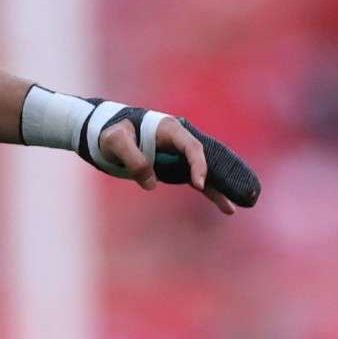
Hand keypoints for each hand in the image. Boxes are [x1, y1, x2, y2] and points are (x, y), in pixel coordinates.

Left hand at [100, 116, 237, 214]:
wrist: (106, 134)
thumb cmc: (111, 133)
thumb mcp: (116, 142)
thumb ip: (133, 159)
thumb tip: (151, 183)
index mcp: (169, 129)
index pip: (191, 147)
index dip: (197, 164)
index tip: (198, 184)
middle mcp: (179, 141)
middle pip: (205, 159)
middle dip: (219, 177)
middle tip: (231, 196)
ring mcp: (178, 155)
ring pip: (204, 172)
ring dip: (217, 189)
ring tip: (231, 209)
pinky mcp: (175, 167)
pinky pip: (195, 180)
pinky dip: (207, 191)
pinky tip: (222, 205)